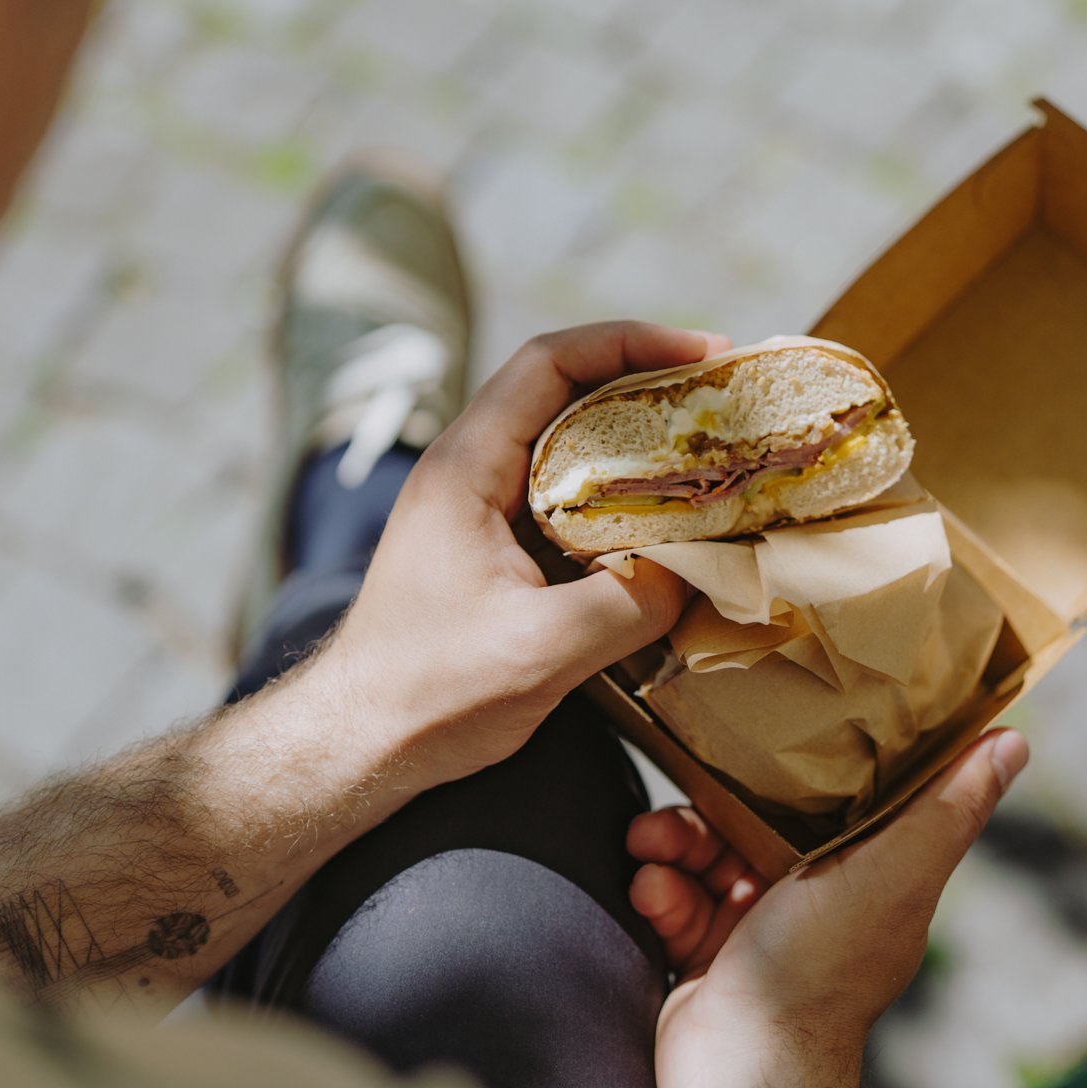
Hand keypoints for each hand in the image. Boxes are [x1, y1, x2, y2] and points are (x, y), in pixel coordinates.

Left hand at [313, 322, 727, 796]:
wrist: (360, 745)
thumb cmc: (427, 693)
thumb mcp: (541, 650)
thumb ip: (629, 604)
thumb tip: (700, 573)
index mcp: (466, 468)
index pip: (550, 363)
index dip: (630, 342)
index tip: (703, 353)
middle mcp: (470, 473)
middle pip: (568, 393)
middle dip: (651, 386)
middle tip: (726, 401)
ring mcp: (480, 512)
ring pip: (572, 449)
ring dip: (641, 444)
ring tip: (712, 455)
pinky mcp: (495, 553)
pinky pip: (570, 502)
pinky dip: (624, 499)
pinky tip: (671, 527)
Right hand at [629, 730, 1030, 1087]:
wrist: (744, 1071)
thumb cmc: (821, 971)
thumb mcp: (895, 875)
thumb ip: (950, 808)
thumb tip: (1015, 740)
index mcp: (869, 875)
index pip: (835, 797)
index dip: (798, 765)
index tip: (763, 733)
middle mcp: (818, 898)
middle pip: (758, 819)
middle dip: (713, 806)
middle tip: (680, 803)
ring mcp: (760, 927)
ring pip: (709, 853)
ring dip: (673, 843)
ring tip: (650, 847)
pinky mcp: (710, 954)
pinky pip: (677, 897)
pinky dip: (660, 889)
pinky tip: (652, 891)